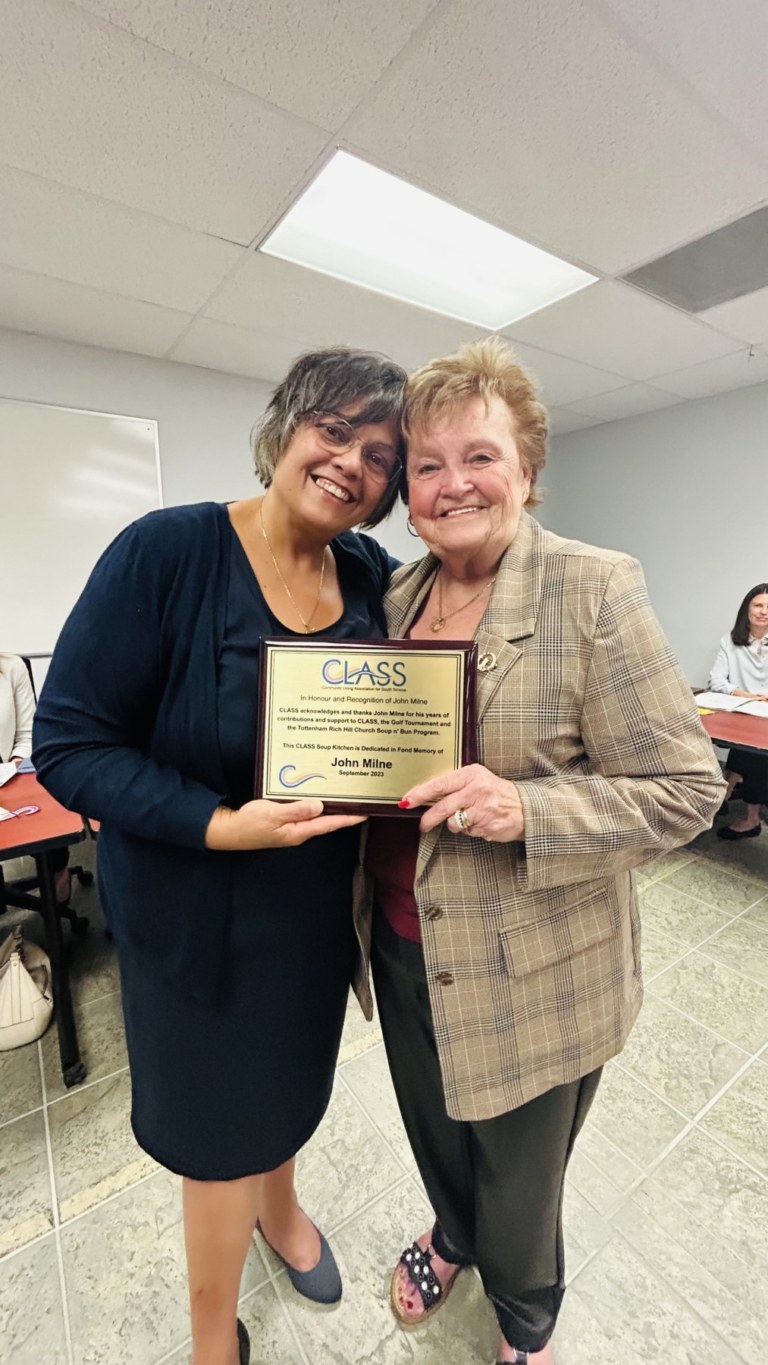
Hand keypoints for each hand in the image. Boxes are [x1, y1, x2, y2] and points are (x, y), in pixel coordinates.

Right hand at [205, 798, 364, 850]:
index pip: (329, 824)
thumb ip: (296, 810)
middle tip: (359, 803)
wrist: (229, 831)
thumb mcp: (272, 813)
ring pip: (316, 817)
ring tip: (344, 799)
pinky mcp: (283, 823)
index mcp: (299, 831)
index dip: (348, 819)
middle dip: (343, 813)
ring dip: (329, 809)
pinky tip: (316, 799)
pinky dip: (313, 807)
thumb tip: (319, 806)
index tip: (365, 813)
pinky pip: (304, 814)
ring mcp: (291, 829)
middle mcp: (298, 832)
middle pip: (326, 822)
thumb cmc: (249, 823)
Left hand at [400, 764, 524, 842]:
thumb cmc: (496, 794)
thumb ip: (454, 786)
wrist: (526, 808)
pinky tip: (482, 823)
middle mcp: (477, 789)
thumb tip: (425, 797)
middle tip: (422, 826)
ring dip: (456, 825)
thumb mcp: (477, 781)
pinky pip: (468, 832)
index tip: (406, 800)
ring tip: (471, 817)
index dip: (420, 793)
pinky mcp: (488, 825)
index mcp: (472, 774)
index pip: (440, 784)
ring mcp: (484, 808)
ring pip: (454, 823)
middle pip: (443, 806)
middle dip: (429, 818)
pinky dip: (471, 831)